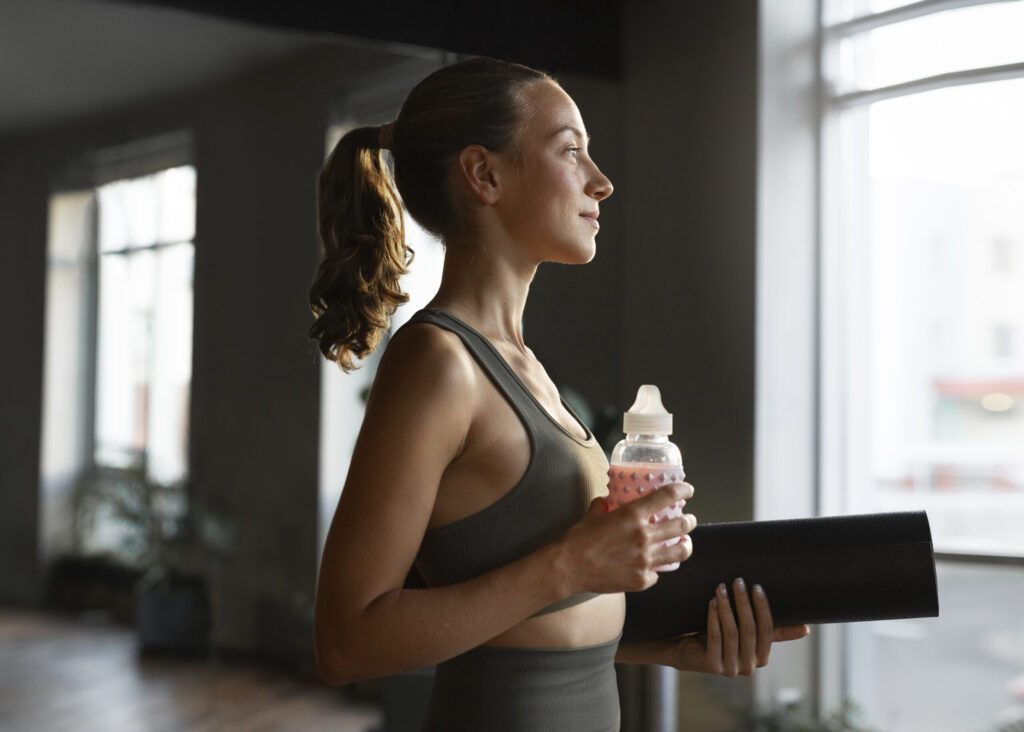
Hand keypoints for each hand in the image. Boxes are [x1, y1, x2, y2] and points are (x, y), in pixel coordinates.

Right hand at [554, 482, 696, 595]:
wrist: (569, 568)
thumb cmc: (578, 539)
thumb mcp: (592, 515)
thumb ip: (603, 505)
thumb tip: (606, 501)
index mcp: (633, 515)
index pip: (668, 496)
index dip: (683, 490)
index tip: (688, 490)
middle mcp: (644, 536)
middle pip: (682, 525)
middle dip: (689, 520)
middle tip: (688, 520)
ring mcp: (646, 560)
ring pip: (680, 552)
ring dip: (685, 545)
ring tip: (684, 543)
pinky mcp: (642, 579)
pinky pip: (657, 573)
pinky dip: (656, 569)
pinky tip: (651, 567)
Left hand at [670, 578, 809, 675]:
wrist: (688, 651)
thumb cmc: (722, 637)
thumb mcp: (748, 632)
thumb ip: (774, 631)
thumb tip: (806, 629)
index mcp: (762, 657)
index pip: (767, 630)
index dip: (763, 608)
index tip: (756, 586)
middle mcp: (749, 667)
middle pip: (749, 630)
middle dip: (743, 603)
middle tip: (738, 581)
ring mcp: (730, 669)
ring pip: (732, 632)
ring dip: (726, 607)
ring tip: (720, 587)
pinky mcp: (711, 666)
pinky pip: (715, 637)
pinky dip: (714, 617)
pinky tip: (712, 602)